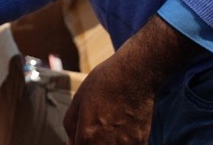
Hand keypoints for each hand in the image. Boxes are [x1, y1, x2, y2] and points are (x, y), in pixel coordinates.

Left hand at [63, 15, 200, 143]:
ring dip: (108, 143)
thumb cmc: (104, 82)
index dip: (78, 144)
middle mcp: (107, 144)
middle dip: (92, 143)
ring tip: (111, 127)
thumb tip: (71, 143)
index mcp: (88, 135)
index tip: (81, 137)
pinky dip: (124, 143)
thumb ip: (71, 125)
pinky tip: (123, 129)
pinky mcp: (142, 142)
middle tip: (97, 128)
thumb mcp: (78, 99)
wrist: (135, 75)